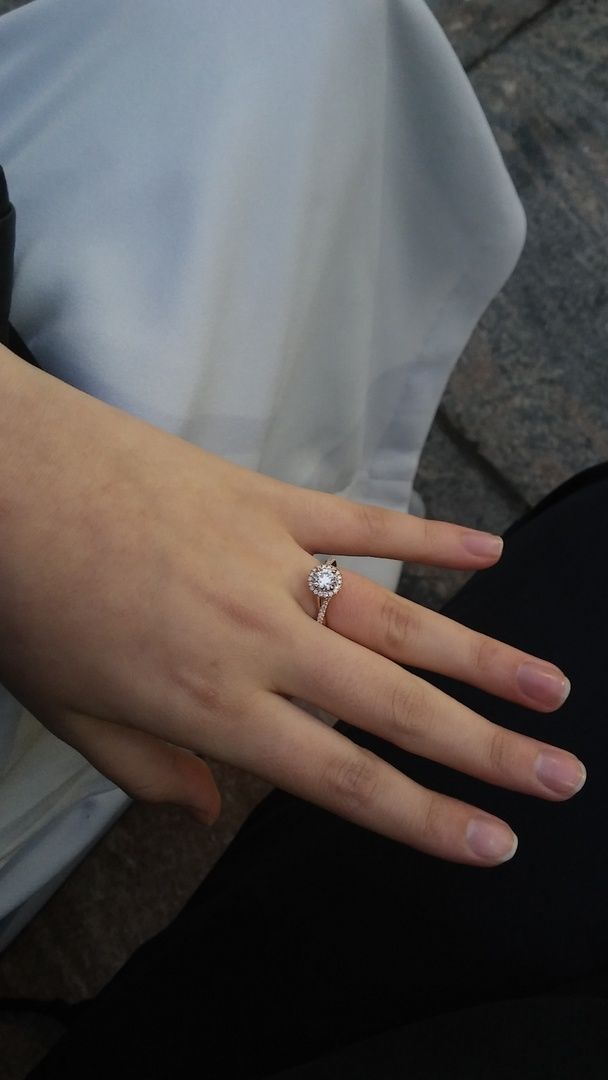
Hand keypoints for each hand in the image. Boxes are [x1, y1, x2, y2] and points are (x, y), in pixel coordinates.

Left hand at [0, 346, 583, 865]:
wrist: (1, 476)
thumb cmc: (24, 599)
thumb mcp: (67, 713)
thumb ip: (148, 771)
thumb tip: (211, 812)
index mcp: (212, 704)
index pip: (343, 778)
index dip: (424, 818)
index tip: (492, 841)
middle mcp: (262, 640)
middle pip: (396, 705)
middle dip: (486, 749)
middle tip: (560, 775)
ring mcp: (273, 561)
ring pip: (401, 617)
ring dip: (482, 657)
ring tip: (550, 689)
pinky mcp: (268, 498)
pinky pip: (365, 520)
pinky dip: (430, 533)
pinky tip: (489, 549)